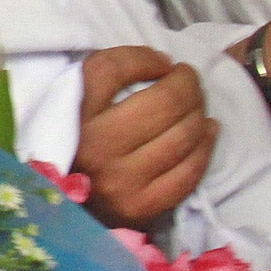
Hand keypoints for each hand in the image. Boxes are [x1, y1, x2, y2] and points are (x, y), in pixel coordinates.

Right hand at [74, 48, 216, 229]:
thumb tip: (163, 64)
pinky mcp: (140, 207)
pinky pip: (188, 172)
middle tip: (188, 80)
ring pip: (182, 135)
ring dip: (199, 112)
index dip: (144, 58)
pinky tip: (207, 132)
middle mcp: (94, 147)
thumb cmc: (74, 148)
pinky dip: (205, 146)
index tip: (161, 62)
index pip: (112, 70)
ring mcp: (120, 181)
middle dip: (186, 84)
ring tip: (197, 106)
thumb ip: (103, 79)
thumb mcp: (72, 107)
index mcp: (70, 117)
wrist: (62, 212)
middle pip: (162, 102)